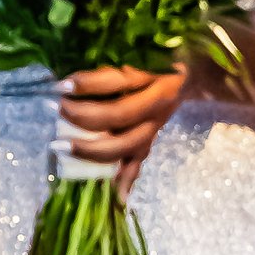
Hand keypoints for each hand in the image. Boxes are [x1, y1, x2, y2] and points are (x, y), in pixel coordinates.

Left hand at [59, 64, 190, 196]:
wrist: (194, 75)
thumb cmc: (157, 62)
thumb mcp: (138, 57)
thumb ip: (108, 69)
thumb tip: (66, 80)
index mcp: (151, 76)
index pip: (117, 80)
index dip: (88, 83)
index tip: (62, 86)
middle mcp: (156, 103)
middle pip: (120, 115)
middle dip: (85, 117)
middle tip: (60, 111)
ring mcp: (154, 126)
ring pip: (127, 145)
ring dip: (93, 150)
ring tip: (62, 148)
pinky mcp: (150, 142)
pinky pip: (137, 164)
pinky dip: (124, 181)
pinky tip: (113, 197)